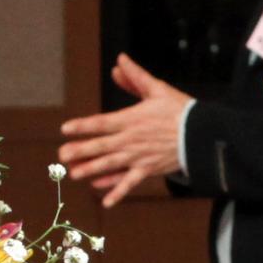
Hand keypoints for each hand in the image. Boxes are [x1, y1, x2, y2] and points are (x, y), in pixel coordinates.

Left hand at [54, 55, 190, 204]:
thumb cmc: (179, 110)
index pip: (101, 123)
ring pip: (110, 165)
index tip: (65, 129)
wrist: (201, 134)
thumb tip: (120, 60)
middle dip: (80, 151)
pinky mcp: (148, 170)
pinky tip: (105, 202)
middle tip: (61, 155)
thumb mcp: (157, 89)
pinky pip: (130, 183)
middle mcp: (131, 140)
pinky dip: (118, 192)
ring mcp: (138, 157)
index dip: (82, 126)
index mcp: (131, 119)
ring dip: (91, 170)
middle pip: (101, 146)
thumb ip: (136, 77)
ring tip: (74, 174)